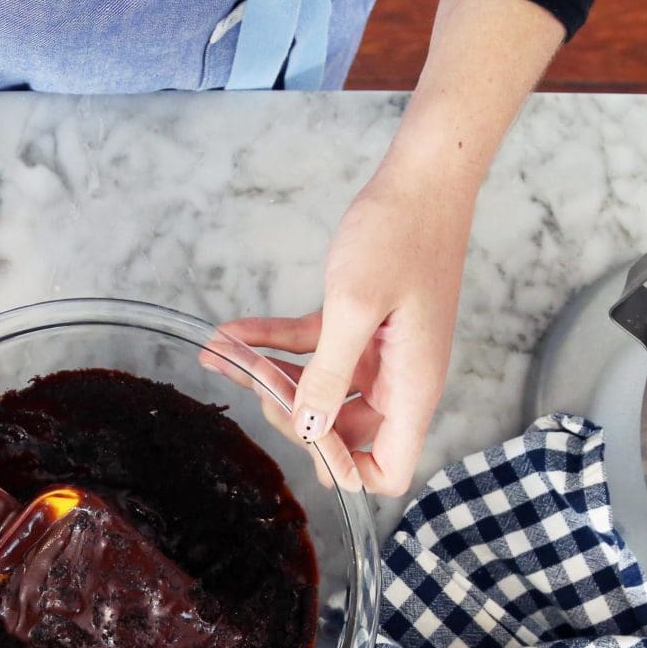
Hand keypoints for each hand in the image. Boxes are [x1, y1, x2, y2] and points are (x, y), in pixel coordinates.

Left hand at [223, 162, 474, 495]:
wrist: (422, 176)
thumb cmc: (400, 234)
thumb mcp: (354, 306)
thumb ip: (328, 375)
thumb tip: (309, 431)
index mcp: (410, 388)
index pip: (389, 471)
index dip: (346, 470)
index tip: (306, 439)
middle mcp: (396, 381)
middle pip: (341, 435)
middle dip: (294, 418)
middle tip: (258, 386)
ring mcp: (376, 355)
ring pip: (317, 391)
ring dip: (271, 376)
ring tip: (224, 354)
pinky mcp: (357, 325)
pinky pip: (308, 348)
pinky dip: (272, 342)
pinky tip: (230, 332)